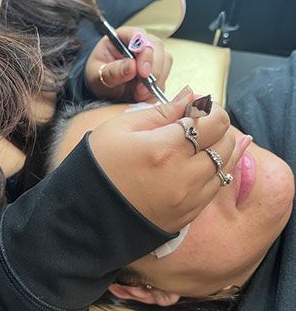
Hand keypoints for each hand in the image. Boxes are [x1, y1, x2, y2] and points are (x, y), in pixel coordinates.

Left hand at [85, 26, 171, 101]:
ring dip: (156, 81)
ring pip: (165, 62)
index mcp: (123, 37)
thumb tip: (131, 67)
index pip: (139, 36)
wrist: (102, 88)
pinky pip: (164, 79)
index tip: (142, 72)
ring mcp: (151, 57)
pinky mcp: (157, 72)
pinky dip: (155, 90)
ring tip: (138, 94)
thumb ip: (112, 71)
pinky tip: (142, 96)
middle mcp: (140, 43)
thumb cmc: (97, 76)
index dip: (144, 52)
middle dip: (154, 69)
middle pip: (157, 47)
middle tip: (142, 88)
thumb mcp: (97, 75)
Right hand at [89, 101, 248, 233]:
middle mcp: (185, 175)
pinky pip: (217, 187)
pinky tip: (210, 159)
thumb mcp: (121, 128)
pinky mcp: (188, 214)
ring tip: (202, 139)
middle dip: (216, 125)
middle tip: (198, 121)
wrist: (86, 215)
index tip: (196, 105)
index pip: (214, 121)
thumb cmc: (98, 166)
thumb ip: (161, 111)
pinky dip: (217, 170)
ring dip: (219, 147)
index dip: (210, 107)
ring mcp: (190, 199)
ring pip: (226, 165)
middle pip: (225, 142)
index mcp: (166, 149)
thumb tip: (190, 95)